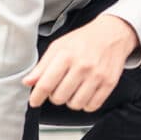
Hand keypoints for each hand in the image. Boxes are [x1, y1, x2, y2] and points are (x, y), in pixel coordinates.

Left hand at [23, 14, 137, 110]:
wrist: (112, 34)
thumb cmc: (84, 40)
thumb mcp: (59, 46)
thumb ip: (42, 65)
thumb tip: (28, 82)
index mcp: (66, 56)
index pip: (46, 84)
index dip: (36, 97)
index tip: (34, 101)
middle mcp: (82, 66)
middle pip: (59, 97)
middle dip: (55, 96)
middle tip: (59, 88)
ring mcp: (97, 76)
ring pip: (75, 104)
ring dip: (71, 101)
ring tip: (73, 90)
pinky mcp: (110, 83)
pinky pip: (92, 106)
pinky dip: (86, 104)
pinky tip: (85, 94)